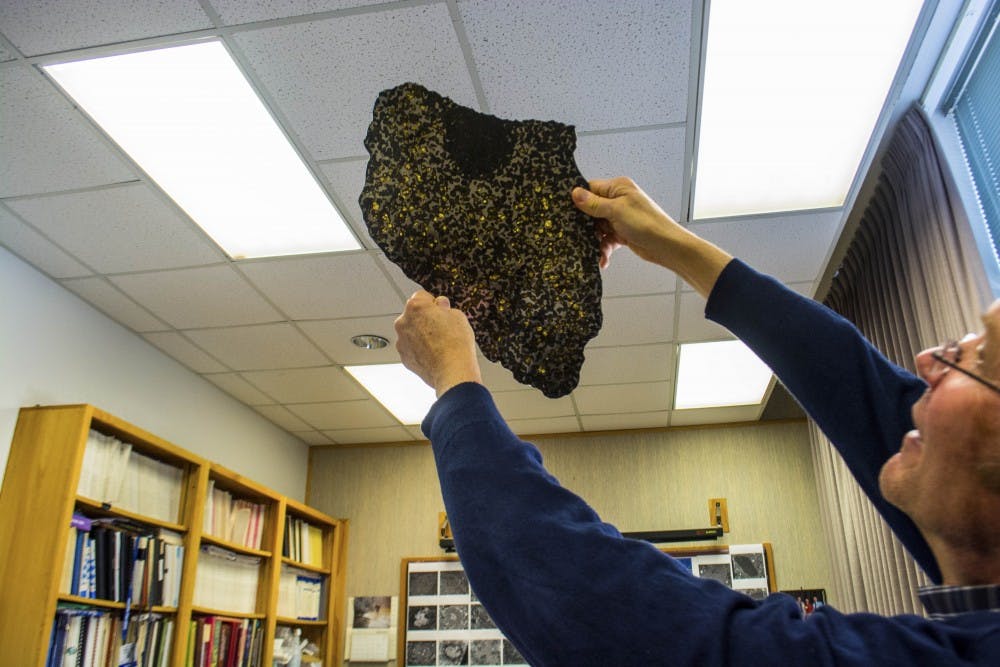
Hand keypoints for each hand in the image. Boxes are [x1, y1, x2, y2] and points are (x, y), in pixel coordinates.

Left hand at [395, 291, 482, 396]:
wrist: (453, 370)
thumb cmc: (456, 343)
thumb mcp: (457, 315)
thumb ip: (444, 308)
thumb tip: (440, 308)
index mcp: (415, 306)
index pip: (422, 296)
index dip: (434, 304)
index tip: (441, 311)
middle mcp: (403, 322)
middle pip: (414, 315)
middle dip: (425, 319)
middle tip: (442, 328)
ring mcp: (402, 341)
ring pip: (411, 333)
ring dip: (421, 335)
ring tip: (440, 344)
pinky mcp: (404, 357)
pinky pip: (412, 349)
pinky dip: (420, 350)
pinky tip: (435, 354)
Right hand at [572, 176, 732, 297]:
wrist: (666, 246)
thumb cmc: (647, 224)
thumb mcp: (616, 211)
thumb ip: (594, 203)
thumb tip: (575, 193)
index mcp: (618, 187)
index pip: (591, 189)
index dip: (580, 200)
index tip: (569, 212)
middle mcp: (619, 200)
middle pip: (592, 210)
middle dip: (587, 225)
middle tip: (581, 235)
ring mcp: (621, 217)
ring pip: (598, 227)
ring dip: (596, 240)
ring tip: (597, 250)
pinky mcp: (622, 232)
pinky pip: (607, 239)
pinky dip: (604, 249)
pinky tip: (603, 259)